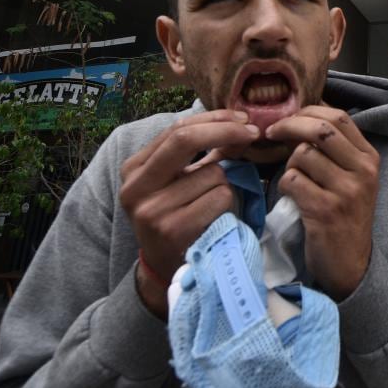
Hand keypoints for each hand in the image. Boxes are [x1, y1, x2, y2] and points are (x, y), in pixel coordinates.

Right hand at [119, 110, 259, 316]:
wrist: (168, 269)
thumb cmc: (179, 216)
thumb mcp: (178, 182)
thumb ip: (201, 152)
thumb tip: (239, 124)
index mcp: (134, 169)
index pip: (176, 130)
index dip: (214, 119)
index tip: (242, 119)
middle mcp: (135, 187)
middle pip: (184, 140)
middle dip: (225, 131)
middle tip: (252, 132)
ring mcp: (152, 210)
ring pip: (213, 174)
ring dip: (228, 184)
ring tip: (214, 205)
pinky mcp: (173, 229)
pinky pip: (220, 198)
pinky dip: (229, 204)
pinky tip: (217, 218)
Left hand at [265, 106, 379, 300]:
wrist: (351, 265)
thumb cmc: (344, 217)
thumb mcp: (352, 179)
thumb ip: (336, 150)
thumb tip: (300, 116)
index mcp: (370, 158)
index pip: (338, 116)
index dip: (307, 111)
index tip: (288, 119)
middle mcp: (363, 170)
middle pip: (320, 129)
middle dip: (288, 126)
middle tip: (270, 134)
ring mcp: (347, 191)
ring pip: (302, 155)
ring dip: (288, 165)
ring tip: (295, 182)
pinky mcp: (326, 210)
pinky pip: (292, 180)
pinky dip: (284, 186)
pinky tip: (292, 198)